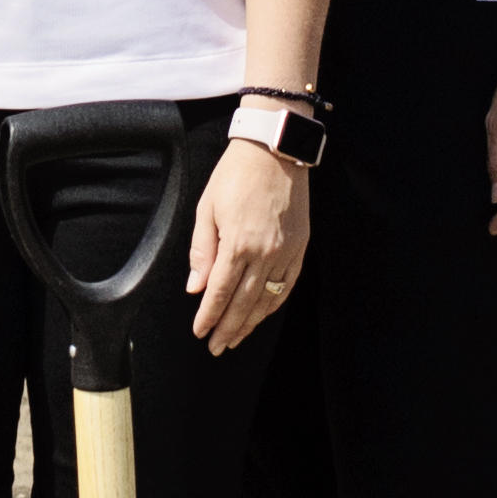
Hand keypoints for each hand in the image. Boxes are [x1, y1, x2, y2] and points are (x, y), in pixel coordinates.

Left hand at [185, 138, 308, 347]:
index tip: (201, 333)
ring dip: (250, 323)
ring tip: (236, 339)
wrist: (274, 149)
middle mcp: (265, 253)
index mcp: (237, 243)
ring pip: (267, 300)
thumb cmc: (235, 174)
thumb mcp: (206, 208)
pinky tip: (262, 315)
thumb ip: (202, 251)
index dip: (209, 316)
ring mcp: (286, 252)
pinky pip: (287, 286)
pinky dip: (273, 305)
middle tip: (217, 347)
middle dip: (228, 328)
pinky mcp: (300, 246)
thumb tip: (196, 288)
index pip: (219, 292)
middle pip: (243, 303)